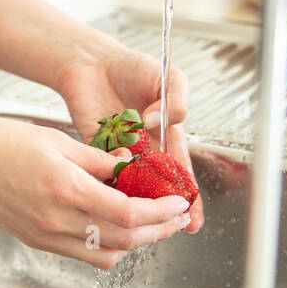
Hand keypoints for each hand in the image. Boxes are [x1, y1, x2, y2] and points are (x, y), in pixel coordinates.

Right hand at [0, 118, 191, 270]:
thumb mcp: (56, 139)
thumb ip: (97, 158)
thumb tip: (129, 166)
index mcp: (65, 188)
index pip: (127, 212)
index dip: (160, 212)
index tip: (178, 204)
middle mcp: (57, 219)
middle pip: (124, 239)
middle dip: (158, 231)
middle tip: (176, 218)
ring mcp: (46, 235)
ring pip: (107, 254)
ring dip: (136, 242)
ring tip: (152, 223)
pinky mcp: (38, 241)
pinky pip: (84, 254)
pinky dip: (108, 245)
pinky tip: (116, 227)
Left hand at [53, 43, 203, 231]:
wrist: (93, 62)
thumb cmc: (132, 67)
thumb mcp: (168, 77)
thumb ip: (176, 99)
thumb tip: (158, 121)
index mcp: (166, 134)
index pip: (181, 172)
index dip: (189, 197)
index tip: (193, 220)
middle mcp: (144, 148)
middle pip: (157, 187)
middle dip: (163, 209)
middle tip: (169, 225)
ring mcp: (121, 150)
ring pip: (131, 183)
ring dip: (137, 194)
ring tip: (143, 207)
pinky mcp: (96, 147)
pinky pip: (104, 167)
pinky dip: (111, 170)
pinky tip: (119, 167)